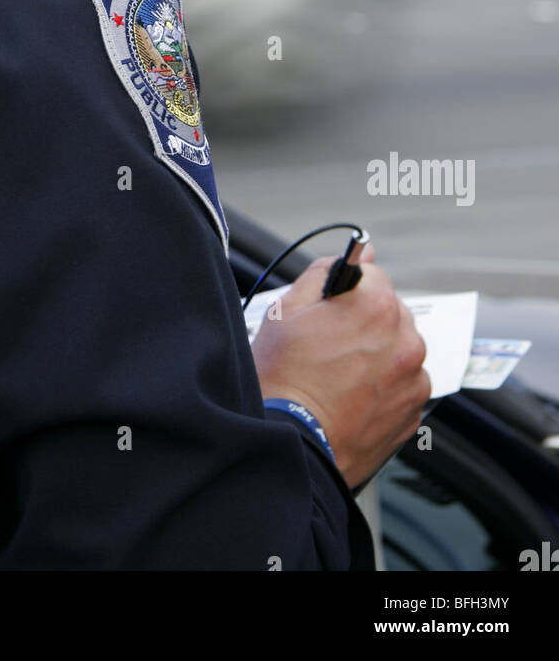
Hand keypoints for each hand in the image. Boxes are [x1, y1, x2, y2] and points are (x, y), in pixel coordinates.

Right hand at [250, 245, 430, 489]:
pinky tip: (352, 398)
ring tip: (340, 377)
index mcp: (378, 305)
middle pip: (390, 312)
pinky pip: (403, 386)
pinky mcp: (415, 412)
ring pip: (399, 349)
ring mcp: (415, 379)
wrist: (294, 447)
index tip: (330, 310)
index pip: (373, 274)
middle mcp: (407, 338)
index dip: (347, 291)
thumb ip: (324, 272)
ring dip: (378, 355)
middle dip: (365, 322)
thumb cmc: (284, 379)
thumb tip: (358, 252)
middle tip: (329, 347)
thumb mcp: (286, 311)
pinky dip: (384, 388)